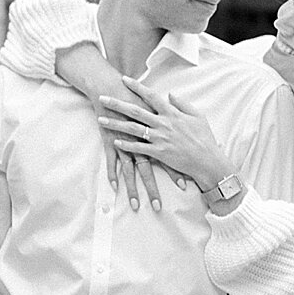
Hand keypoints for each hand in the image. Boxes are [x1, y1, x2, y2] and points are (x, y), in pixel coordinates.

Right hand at [56, 45, 186, 213]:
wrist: (112, 87)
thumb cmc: (135, 96)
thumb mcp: (157, 105)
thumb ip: (170, 113)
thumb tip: (180, 127)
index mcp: (154, 132)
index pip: (167, 156)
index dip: (174, 171)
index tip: (183, 186)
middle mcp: (141, 140)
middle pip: (149, 170)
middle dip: (153, 190)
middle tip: (158, 207)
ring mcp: (125, 142)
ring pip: (130, 171)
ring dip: (133, 189)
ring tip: (135, 206)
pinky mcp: (110, 141)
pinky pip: (112, 162)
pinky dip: (113, 175)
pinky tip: (115, 189)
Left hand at [98, 78, 233, 195]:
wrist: (208, 161)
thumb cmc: (204, 139)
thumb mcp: (198, 116)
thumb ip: (182, 104)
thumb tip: (170, 94)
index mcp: (172, 113)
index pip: (151, 95)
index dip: (136, 86)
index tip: (123, 79)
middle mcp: (163, 123)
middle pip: (135, 110)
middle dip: (117, 103)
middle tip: (102, 97)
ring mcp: (160, 138)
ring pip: (133, 129)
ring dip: (115, 124)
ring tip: (100, 119)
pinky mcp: (159, 153)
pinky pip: (139, 148)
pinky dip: (126, 145)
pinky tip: (114, 141)